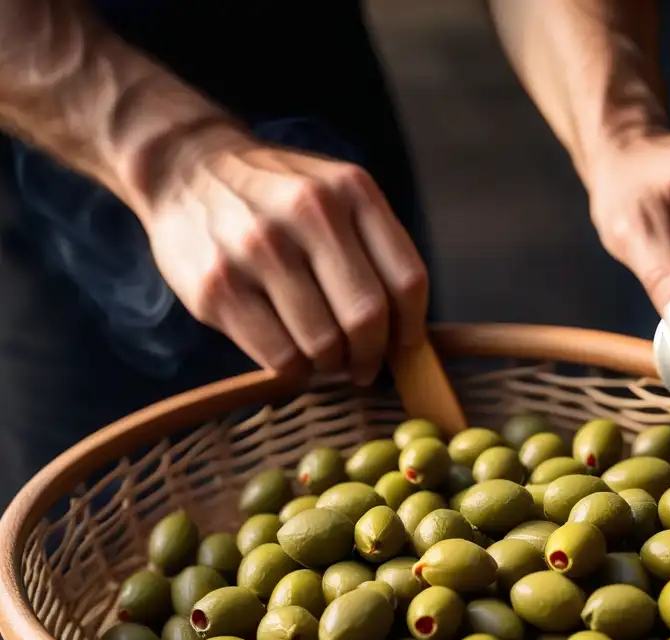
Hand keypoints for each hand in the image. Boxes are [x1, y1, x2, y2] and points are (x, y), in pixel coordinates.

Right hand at [136, 128, 428, 383]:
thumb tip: (406, 331)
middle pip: (367, 317)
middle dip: (371, 355)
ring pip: (323, 345)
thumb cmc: (277, 195)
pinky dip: (294, 369)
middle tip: (363, 365)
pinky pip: (279, 357)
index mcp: (351, 191)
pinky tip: (290, 352)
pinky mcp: (217, 288)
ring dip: (331, 365)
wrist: (184, 168)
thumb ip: (374, 247)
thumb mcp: (336, 193)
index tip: (404, 347)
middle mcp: (308, 214)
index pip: (407, 280)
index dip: (412, 328)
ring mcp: (257, 250)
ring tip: (323, 357)